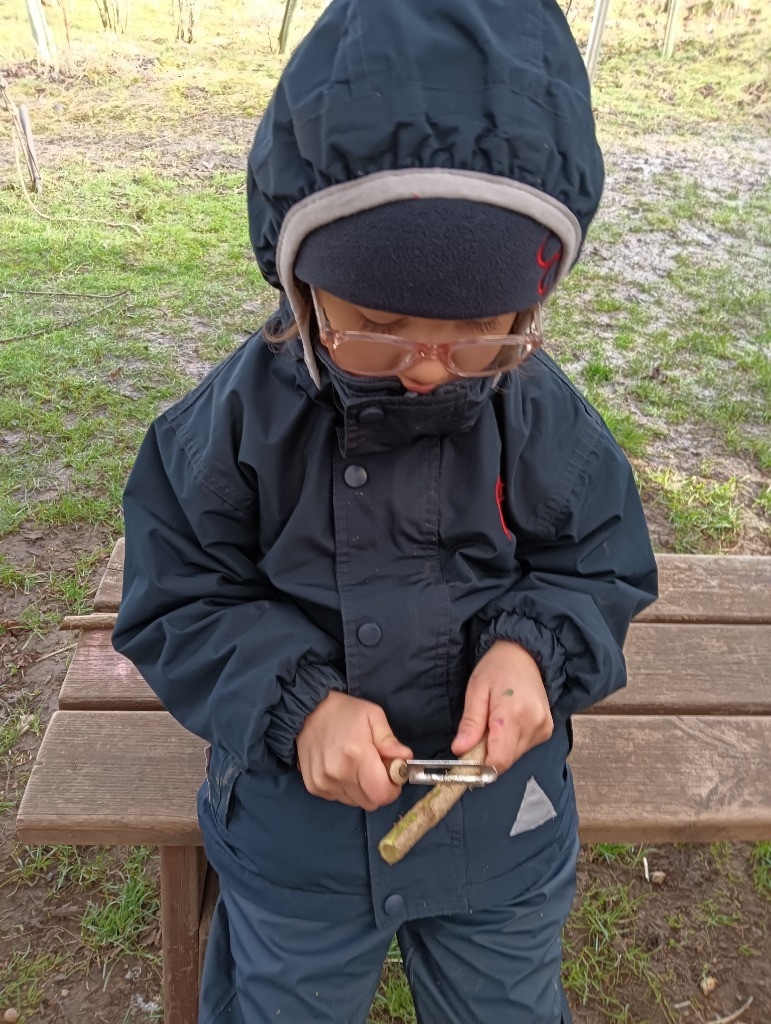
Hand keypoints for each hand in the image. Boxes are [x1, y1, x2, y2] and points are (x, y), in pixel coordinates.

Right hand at [296, 691, 412, 810]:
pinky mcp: (314, 787)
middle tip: (376, 769)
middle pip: (370, 802)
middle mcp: (338, 774)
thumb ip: (389, 740)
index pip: (381, 794)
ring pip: (355, 802)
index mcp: (357, 755)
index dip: (392, 789)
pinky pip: (339, 798)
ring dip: (362, 790)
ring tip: (357, 767)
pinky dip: (346, 789)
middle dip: (379, 789)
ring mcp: (324, 783)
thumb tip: (405, 758)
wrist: (307, 712)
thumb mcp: (373, 715)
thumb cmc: (344, 712)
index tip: (392, 776)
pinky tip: (342, 769)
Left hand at [451, 640, 552, 774]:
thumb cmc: (497, 667)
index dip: (480, 768)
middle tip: (476, 734)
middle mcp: (534, 724)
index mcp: (514, 713)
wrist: (524, 654)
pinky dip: (510, 743)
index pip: (499, 760)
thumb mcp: (476, 690)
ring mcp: (543, 728)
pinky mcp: (546, 730)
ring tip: (492, 723)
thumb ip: (470, 723)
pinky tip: (506, 724)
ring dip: (499, 748)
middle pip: (506, 760)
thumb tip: (460, 750)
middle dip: (487, 755)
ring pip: (514, 757)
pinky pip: (524, 748)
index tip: (466, 761)